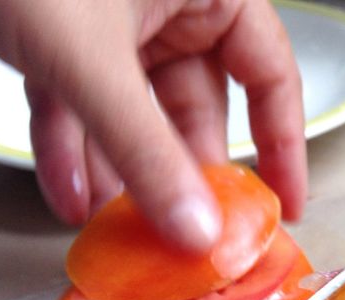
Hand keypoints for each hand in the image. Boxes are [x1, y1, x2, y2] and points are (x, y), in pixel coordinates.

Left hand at [0, 0, 306, 248]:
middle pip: (196, 106)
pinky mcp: (63, 39)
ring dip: (122, 173)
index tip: (282, 204)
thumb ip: (145, 150)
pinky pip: (80, 105)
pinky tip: (66, 194)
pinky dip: (72, 149)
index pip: (269, 73)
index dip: (282, 144)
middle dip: (180, 174)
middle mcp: (166, 3)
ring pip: (134, 114)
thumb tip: (194, 226)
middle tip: (186, 232)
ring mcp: (114, 23)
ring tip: (119, 228)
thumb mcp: (91, 59)